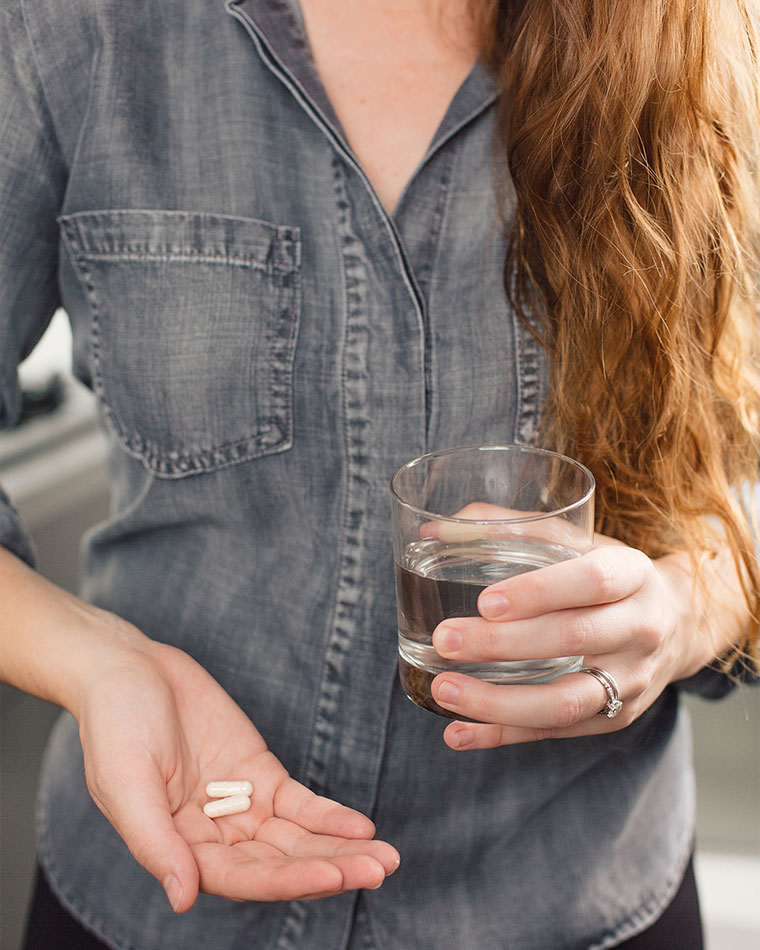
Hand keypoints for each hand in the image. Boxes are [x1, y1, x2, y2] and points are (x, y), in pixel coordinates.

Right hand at [77, 634, 399, 911]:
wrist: (129, 668)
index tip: (334, 876)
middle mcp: (215, 836)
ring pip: (297, 838)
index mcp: (180, 849)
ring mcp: (241, 805)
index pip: (243, 879)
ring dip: (340, 849)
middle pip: (280, 864)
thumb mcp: (126, 784)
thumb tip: (182, 898)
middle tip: (378, 870)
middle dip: (330, 869)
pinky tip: (360, 826)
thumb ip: (156, 844)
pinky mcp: (258, 772)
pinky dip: (330, 815)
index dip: (288, 881)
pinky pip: (300, 802)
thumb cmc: (114, 725)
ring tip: (384, 857)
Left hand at [427, 531, 736, 748]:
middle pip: (572, 639)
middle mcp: (640, 629)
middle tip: (446, 639)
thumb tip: (436, 529)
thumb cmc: (611, 577)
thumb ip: (514, 528)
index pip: (593, 581)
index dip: (539, 591)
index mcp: (634, 574)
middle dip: (502, 644)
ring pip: (564, 702)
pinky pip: (554, 733)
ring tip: (443, 688)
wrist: (680, 626)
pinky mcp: (615, 718)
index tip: (486, 601)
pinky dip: (501, 734)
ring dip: (497, 702)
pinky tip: (457, 732)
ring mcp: (631, 681)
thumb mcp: (581, 542)